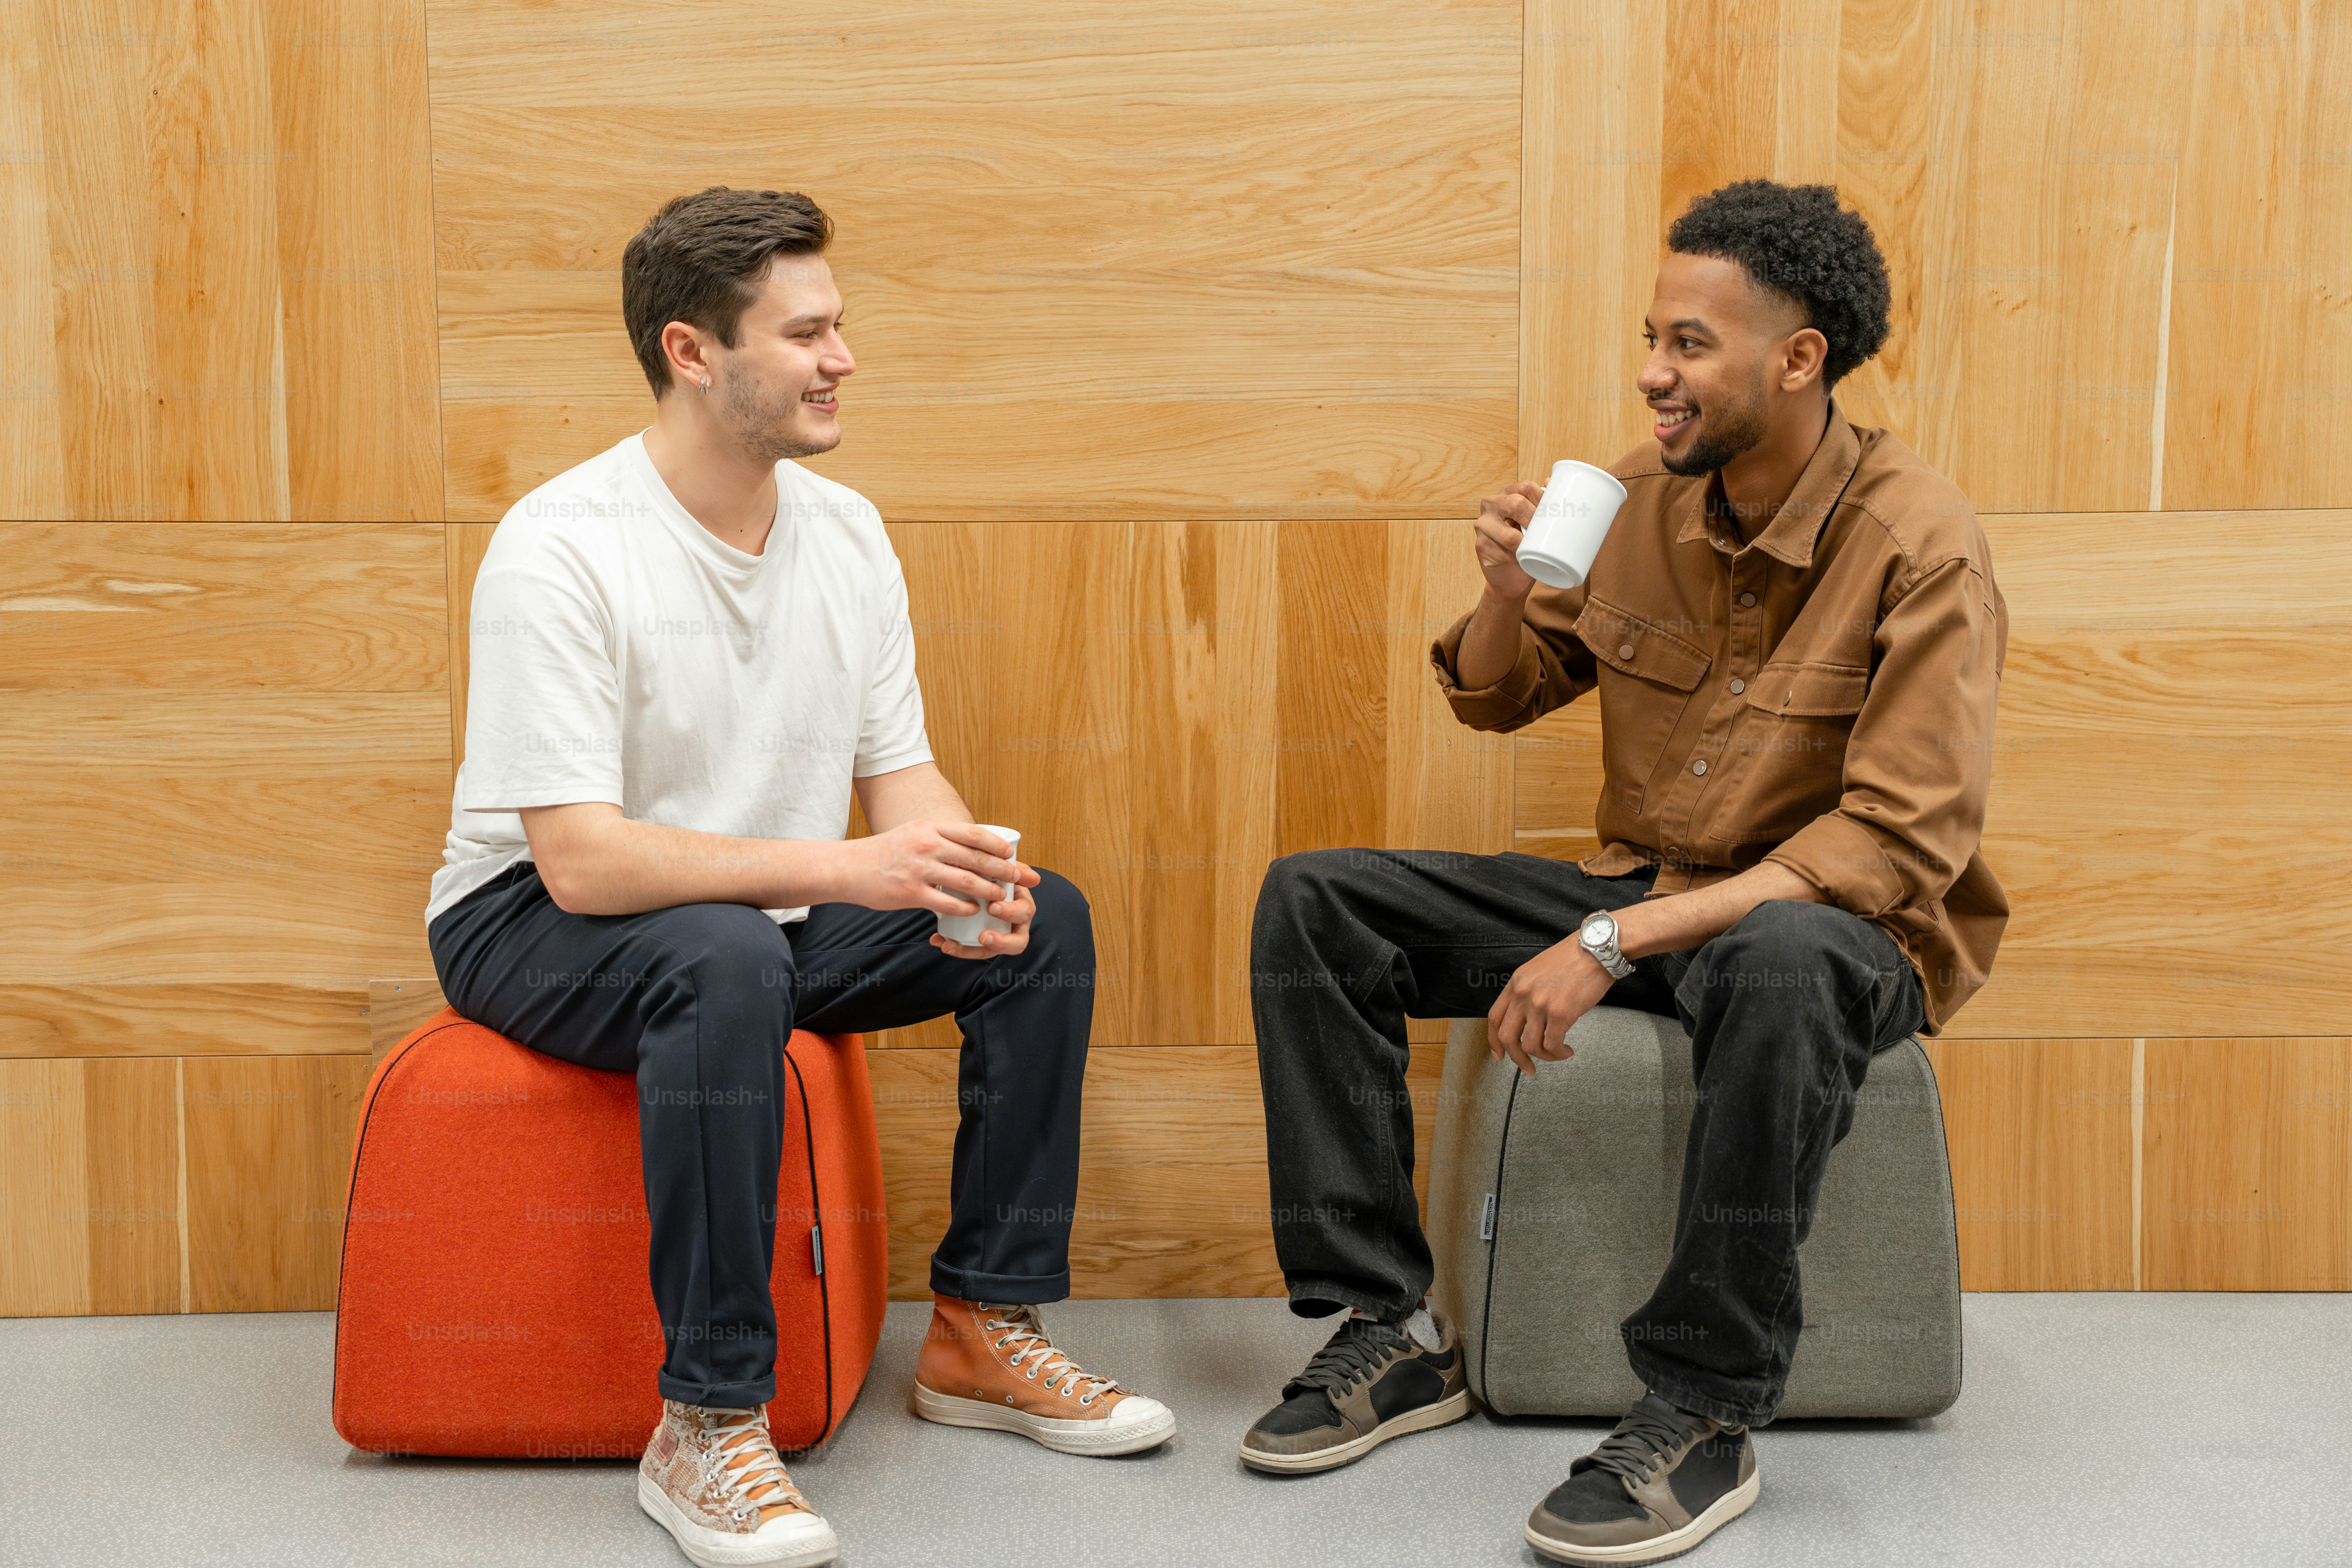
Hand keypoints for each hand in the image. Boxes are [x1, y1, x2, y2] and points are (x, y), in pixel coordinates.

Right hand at [839, 820, 1037, 937]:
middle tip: (1017, 877)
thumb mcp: (914, 833)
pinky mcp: (911, 893)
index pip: (974, 833)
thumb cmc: (886, 851)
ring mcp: (919, 869)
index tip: (1011, 853)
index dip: (997, 845)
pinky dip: (966, 908)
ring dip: (989, 890)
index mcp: (930, 827)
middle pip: (976, 857)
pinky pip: (948, 903)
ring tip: (1001, 895)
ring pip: (966, 881)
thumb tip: (972, 846)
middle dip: (1002, 869)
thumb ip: (941, 837)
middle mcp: (927, 845)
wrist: (849, 867)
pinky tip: (974, 910)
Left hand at [929, 872, 1035, 959]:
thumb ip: (1015, 869)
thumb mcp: (1003, 868)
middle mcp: (1014, 925)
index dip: (1011, 913)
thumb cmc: (994, 874)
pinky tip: (941, 941)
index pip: (1024, 912)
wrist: (973, 879)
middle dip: (1001, 940)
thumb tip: (1035, 879)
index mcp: (1021, 905)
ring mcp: (998, 936)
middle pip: (1017, 940)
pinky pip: (972, 951)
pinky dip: (957, 948)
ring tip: (951, 945)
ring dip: (973, 951)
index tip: (992, 907)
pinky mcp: (981, 944)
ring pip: (992, 952)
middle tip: (984, 936)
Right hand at [1473, 481, 1544, 602]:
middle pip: (1516, 503)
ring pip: (1510, 534)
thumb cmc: (1527, 546)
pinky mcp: (1481, 546)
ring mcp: (1483, 525)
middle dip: (1536, 519)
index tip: (1556, 513)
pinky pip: (1504, 553)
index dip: (1543, 499)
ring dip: (1528, 544)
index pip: (1525, 487)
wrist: (1511, 577)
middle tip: (1546, 532)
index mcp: (1505, 494)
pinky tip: (1523, 560)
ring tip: (1536, 548)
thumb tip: (1550, 481)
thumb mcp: (1535, 523)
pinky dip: (1518, 557)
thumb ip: (1542, 503)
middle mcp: (1490, 505)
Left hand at [1486, 936, 1614, 1075]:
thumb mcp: (1538, 970)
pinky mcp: (1561, 1013)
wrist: (1597, 949)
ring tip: (1557, 1055)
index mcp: (1516, 984)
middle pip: (1506, 1037)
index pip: (1494, 1018)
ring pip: (1529, 1045)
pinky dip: (1558, 1054)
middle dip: (1516, 1058)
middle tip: (1528, 1068)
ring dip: (1543, 1057)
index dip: (1494, 1041)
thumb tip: (1527, 1017)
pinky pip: (1552, 1045)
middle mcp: (1523, 994)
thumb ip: (1527, 991)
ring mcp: (1540, 1004)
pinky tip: (1567, 1051)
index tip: (1500, 1055)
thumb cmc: (1573, 959)